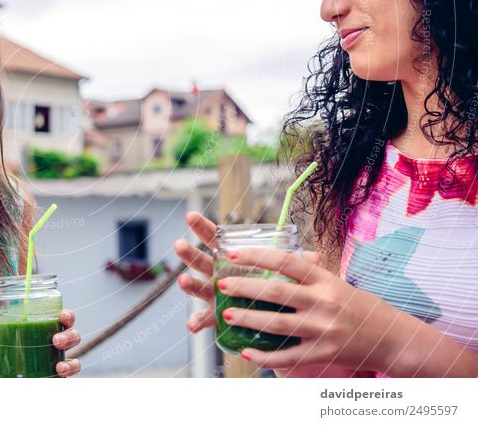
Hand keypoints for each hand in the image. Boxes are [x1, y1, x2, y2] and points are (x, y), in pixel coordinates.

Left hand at [0, 309, 81, 376]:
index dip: (68, 316)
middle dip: (68, 337)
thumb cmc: (15, 351)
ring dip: (70, 362)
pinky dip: (67, 374)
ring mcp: (61, 362)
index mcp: (49, 329)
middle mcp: (59, 345)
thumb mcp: (5, 343)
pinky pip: (70, 377)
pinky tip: (59, 375)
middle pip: (74, 336)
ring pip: (76, 359)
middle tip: (56, 340)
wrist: (14, 377)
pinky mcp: (60, 378)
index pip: (65, 319)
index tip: (62, 316)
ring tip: (59, 366)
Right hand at [173, 212, 320, 333]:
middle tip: (179, 244)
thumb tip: (316, 256)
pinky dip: (199, 322)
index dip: (203, 228)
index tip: (190, 216)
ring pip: (200, 288)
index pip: (217, 240)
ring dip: (190, 285)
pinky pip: (207, 320)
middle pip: (202, 261)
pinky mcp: (218, 317)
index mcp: (234, 260)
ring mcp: (216, 296)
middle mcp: (220, 275)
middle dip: (188, 253)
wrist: (276, 320)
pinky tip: (192, 326)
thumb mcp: (289, 275)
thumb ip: (300, 266)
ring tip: (183, 281)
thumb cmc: (278, 290)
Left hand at [217, 247, 397, 372]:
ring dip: (249, 319)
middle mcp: (323, 301)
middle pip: (276, 292)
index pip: (285, 261)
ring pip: (277, 324)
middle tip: (221, 285)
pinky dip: (265, 357)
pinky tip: (246, 352)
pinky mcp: (323, 353)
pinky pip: (288, 357)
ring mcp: (323, 329)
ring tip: (227, 314)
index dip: (256, 256)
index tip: (232, 254)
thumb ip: (309, 272)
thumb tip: (283, 256)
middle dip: (244, 288)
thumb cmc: (357, 306)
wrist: (391, 337)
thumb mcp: (335, 282)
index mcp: (324, 279)